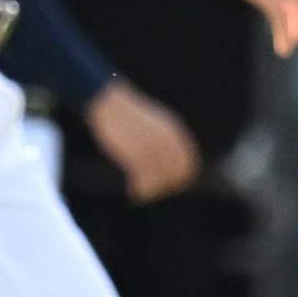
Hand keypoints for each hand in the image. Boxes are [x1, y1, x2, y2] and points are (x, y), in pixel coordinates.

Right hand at [84, 79, 199, 202]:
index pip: (188, 164)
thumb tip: (169, 162)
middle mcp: (166, 141)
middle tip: (152, 189)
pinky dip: (140, 191)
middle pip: (176, 175)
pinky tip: (133, 193)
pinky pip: (144, 181)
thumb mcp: (153, 123)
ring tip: (141, 194)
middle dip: (166, 186)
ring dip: (152, 191)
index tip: (168, 186)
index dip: (181, 179)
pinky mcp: (136, 154)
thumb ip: (164, 140)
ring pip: (160, 181)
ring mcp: (152, 148)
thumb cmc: (127, 115)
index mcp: (174, 132)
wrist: (108, 102)